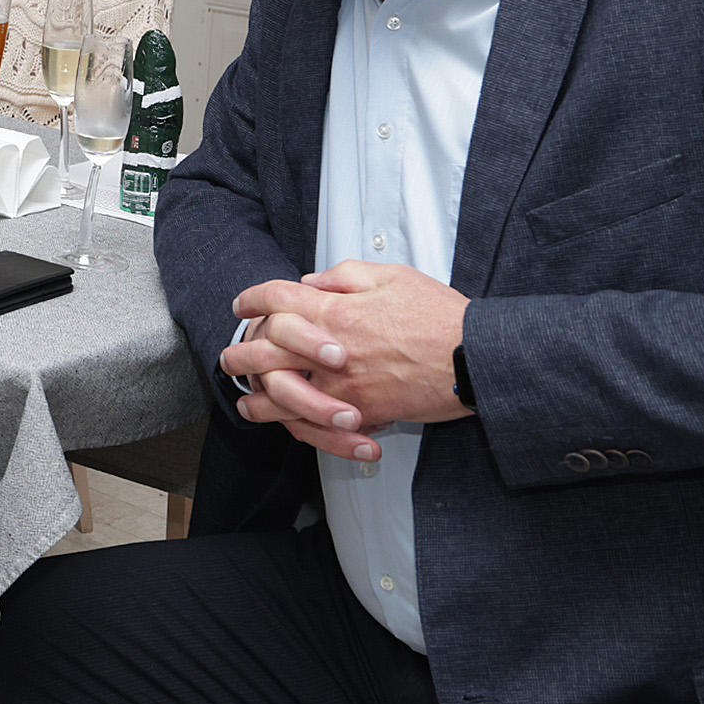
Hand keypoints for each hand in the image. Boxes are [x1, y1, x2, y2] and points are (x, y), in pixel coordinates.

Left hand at [231, 262, 470, 458]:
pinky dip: (294, 427)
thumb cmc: (440, 316)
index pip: (276, 298)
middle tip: (229, 356)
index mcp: (335, 310)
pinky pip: (317, 425)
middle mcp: (330, 349)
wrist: (475, 359)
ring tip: (245, 399)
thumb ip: (345, 276)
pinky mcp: (362, 412)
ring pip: (282, 395)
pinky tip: (283, 425)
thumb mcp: (392, 276)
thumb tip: (312, 281)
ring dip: (257, 399)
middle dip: (241, 353)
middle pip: (265, 350)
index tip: (243, 304)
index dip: (253, 298)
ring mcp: (343, 385)